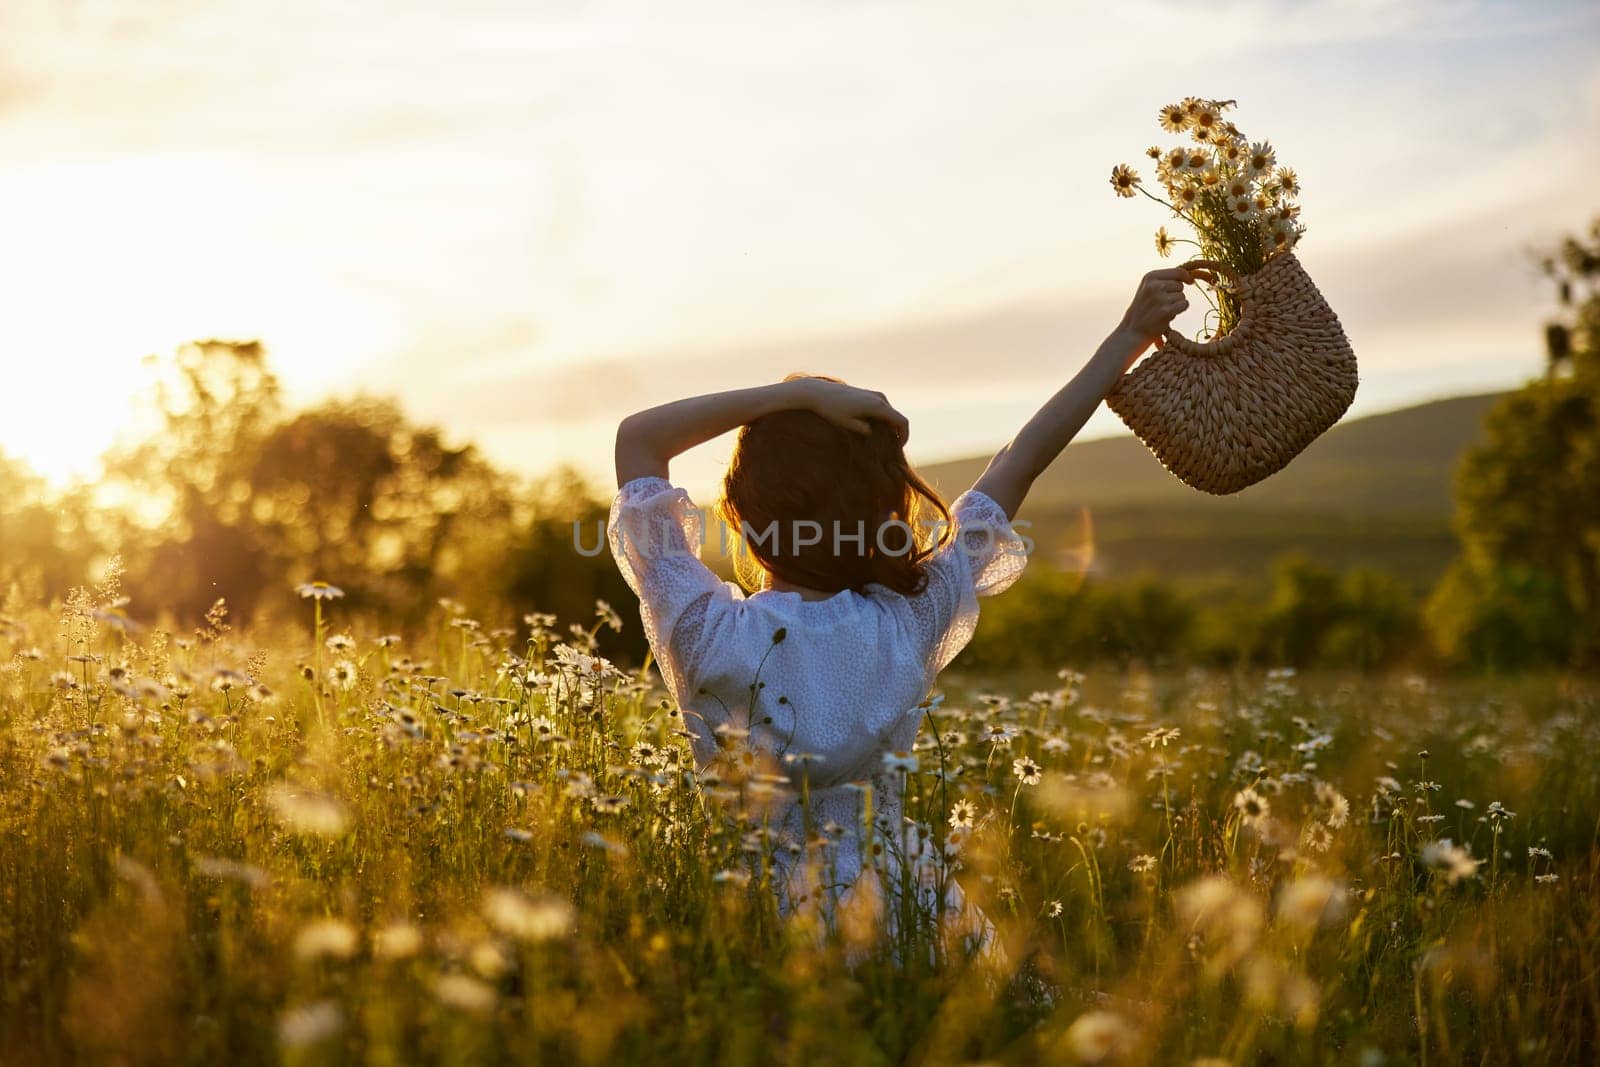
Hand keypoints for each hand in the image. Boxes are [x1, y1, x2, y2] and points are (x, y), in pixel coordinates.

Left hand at [793, 378, 909, 442]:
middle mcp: (879, 398)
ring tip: (882, 442)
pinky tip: (874, 431)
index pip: (901, 422)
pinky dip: (883, 420)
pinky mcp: (868, 394)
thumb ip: (863, 430)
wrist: (818, 392)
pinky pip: (882, 409)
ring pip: (890, 413)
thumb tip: (872, 434)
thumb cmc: (831, 409)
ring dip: (890, 427)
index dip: (904, 436)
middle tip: (890, 449)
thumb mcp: (846, 423)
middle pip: (897, 417)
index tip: (898, 449)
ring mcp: (874, 394)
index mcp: (877, 406)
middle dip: (897, 433)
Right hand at [1117, 266, 1211, 357]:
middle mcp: (1154, 285)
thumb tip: (1188, 276)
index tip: (1190, 282)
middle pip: (1180, 285)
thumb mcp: (1148, 288)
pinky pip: (1184, 305)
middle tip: (1163, 304)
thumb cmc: (1144, 310)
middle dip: (1176, 294)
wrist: (1133, 331)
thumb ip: (1164, 280)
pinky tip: (1168, 315)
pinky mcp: (1165, 310)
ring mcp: (1159, 298)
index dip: (1186, 277)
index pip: (1178, 271)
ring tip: (1163, 310)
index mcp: (1150, 277)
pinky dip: (1179, 310)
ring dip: (1176, 304)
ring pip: (1182, 296)